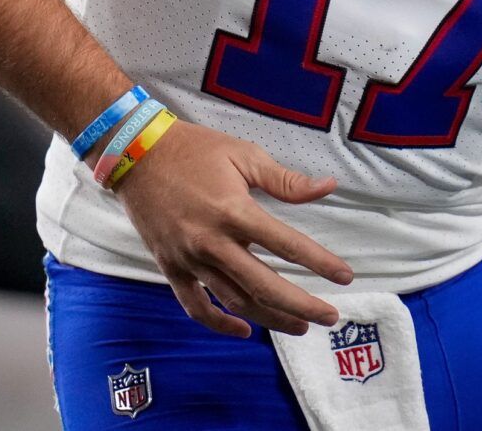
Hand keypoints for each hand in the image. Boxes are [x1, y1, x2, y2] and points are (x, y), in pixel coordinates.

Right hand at [113, 119, 353, 338]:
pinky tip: (244, 330)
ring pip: (234, 300)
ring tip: (300, 326)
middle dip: (300, 305)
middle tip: (330, 317)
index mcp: (235, 211)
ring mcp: (189, 259)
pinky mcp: (170, 267)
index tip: (345, 277)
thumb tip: (328, 187)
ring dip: (269, 317)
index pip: (287, 245)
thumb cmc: (195, 150)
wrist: (135, 154)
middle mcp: (212, 242)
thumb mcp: (244, 156)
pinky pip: (195, 305)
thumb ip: (286, 181)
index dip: (320, 263)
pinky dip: (218, 323)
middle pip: (263, 285)